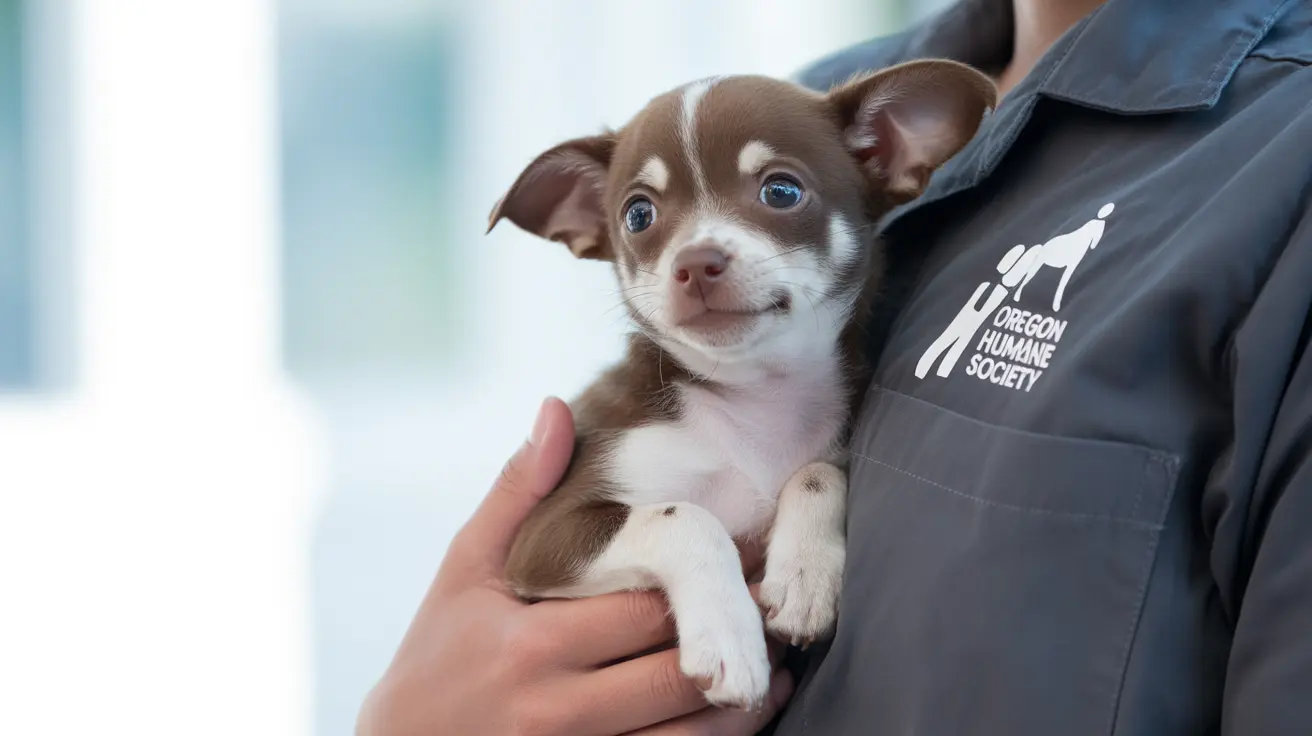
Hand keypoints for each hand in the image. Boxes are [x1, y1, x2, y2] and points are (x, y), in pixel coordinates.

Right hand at [357, 398, 793, 735]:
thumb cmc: (438, 648)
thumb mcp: (466, 566)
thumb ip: (519, 490)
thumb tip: (557, 408)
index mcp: (533, 639)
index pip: (648, 608)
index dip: (715, 582)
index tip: (760, 556)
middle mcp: (555, 705)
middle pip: (676, 671)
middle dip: (738, 640)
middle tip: (782, 610)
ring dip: (744, 708)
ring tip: (774, 671)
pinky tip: (738, 720)